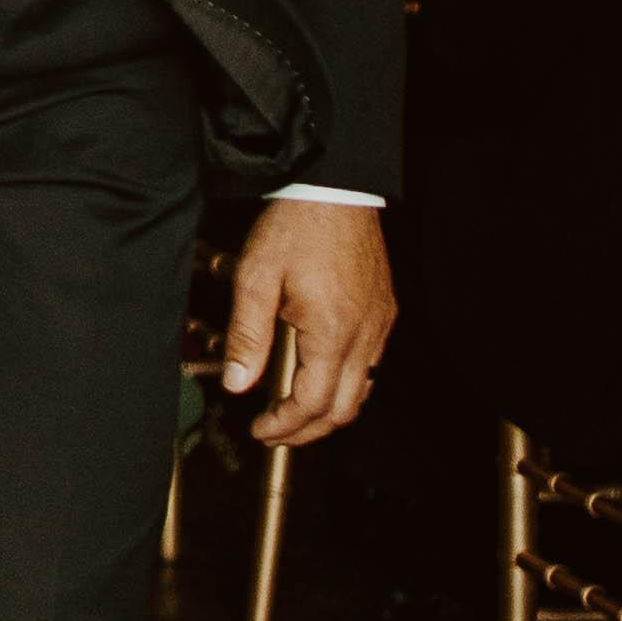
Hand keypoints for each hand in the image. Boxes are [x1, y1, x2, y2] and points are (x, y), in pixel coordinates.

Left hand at [221, 199, 392, 442]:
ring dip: (329, 411)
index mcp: (333, 331)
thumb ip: (247, 335)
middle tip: (274, 432)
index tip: (260, 430)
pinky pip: (372, 365)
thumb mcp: (256, 277)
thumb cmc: (295, 227)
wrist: (335, 188)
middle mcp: (365, 334)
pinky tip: (321, 375)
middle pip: (344, 409)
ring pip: (363, 391)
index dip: (285, 425)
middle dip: (308, 431)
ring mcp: (379, 324)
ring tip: (294, 412)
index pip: (313, 403)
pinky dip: (347, 384)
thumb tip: (238, 385)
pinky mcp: (384, 311)